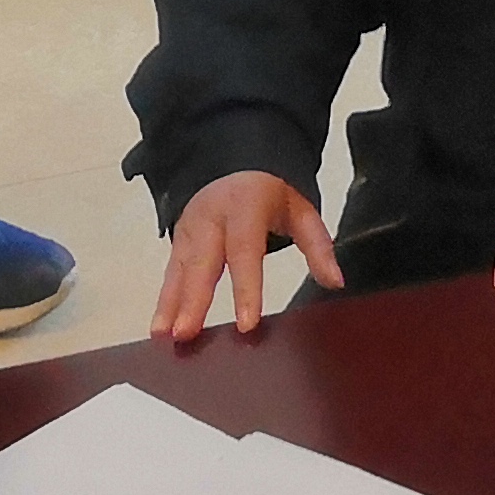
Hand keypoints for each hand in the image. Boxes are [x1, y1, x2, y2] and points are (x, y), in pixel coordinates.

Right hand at [155, 169, 339, 341]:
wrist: (234, 158)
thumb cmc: (270, 192)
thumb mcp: (301, 210)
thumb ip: (318, 246)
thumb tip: (335, 281)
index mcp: (246, 207)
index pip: (245, 251)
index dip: (245, 288)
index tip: (246, 324)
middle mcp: (212, 217)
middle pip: (202, 262)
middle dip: (193, 300)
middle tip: (186, 334)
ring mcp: (190, 227)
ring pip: (179, 268)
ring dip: (170, 303)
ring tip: (164, 336)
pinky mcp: (178, 238)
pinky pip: (170, 271)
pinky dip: (164, 299)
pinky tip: (159, 327)